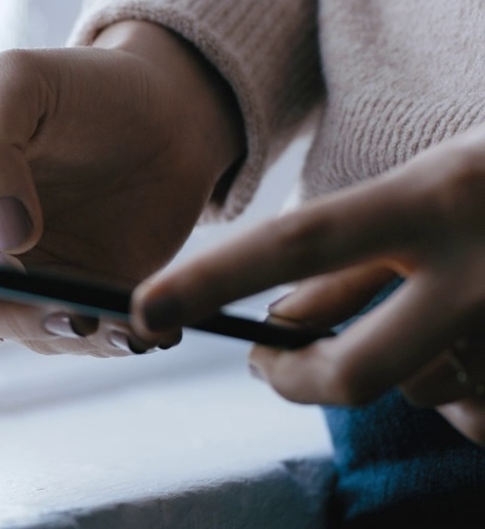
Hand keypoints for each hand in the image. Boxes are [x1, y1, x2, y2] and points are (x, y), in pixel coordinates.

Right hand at [0, 21, 242, 355]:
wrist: (167, 108)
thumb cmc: (77, 84)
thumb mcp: (16, 82)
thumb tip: (3, 239)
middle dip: (7, 312)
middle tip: (66, 303)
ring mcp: (14, 276)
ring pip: (13, 331)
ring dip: (59, 329)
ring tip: (113, 316)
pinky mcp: (70, 296)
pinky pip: (73, 340)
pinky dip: (105, 339)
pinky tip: (138, 325)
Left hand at [132, 124, 484, 442]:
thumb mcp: (438, 184)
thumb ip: (358, 261)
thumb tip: (280, 325)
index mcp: (441, 195)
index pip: (304, 240)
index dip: (217, 276)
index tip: (146, 302)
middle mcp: (484, 269)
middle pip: (353, 371)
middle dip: (293, 383)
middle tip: (265, 364)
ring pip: (424, 394)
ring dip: (408, 370)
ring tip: (445, 312)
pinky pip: (475, 411)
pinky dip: (464, 387)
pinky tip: (481, 339)